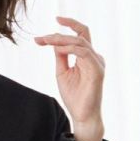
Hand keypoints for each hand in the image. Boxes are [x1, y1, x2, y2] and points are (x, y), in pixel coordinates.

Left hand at [34, 16, 104, 130]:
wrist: (82, 116)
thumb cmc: (74, 96)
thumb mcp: (62, 72)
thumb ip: (60, 56)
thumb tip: (55, 41)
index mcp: (87, 56)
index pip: (80, 35)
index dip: (68, 25)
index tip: (51, 24)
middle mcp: (94, 57)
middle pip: (81, 34)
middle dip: (59, 33)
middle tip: (42, 38)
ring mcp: (97, 62)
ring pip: (80, 41)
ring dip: (61, 39)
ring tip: (47, 41)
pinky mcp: (97, 70)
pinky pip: (84, 52)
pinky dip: (70, 48)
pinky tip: (58, 49)